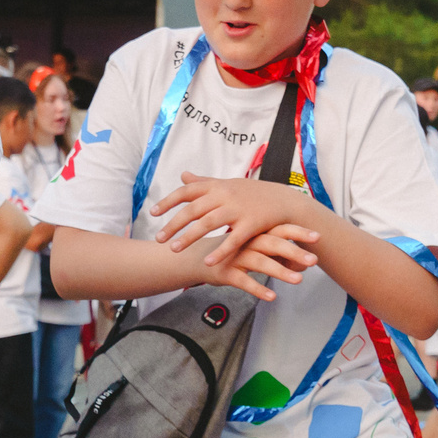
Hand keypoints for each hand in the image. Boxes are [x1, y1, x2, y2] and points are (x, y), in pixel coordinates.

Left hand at [152, 173, 318, 269]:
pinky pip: (233, 240)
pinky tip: (207, 262)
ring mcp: (238, 209)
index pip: (187, 191)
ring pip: (208, 224)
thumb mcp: (227, 183)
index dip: (168, 201)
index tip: (152, 212)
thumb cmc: (252, 194)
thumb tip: (182, 175)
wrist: (284, 201)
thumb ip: (204, 182)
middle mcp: (225, 195)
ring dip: (189, 237)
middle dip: (174, 224)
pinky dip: (220, 251)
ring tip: (174, 249)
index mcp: (217, 185)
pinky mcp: (252, 224)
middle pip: (193, 210)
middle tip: (159, 238)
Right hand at [199, 222, 319, 302]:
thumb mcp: (254, 248)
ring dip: (280, 271)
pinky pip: (243, 281)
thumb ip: (278, 254)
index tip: (318, 236)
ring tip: (298, 281)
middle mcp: (247, 242)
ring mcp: (236, 257)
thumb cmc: (232, 252)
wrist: (197, 258)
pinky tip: (272, 297)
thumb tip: (303, 264)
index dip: (299, 232)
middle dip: (295, 252)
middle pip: (273, 244)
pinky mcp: (226, 273)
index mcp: (255, 233)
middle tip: (314, 260)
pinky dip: (257, 288)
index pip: (280, 229)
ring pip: (260, 263)